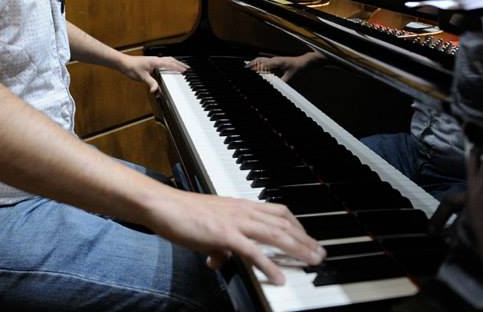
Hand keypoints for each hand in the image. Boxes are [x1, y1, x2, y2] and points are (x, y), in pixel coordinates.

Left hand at [119, 55, 187, 92]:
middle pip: (171, 60)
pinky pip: (163, 61)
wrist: (123, 63)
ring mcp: (153, 60)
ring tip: (180, 67)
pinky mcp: (150, 62)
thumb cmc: (131, 67)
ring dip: (175, 63)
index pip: (170, 64)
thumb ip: (151, 83)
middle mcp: (156, 59)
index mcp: (156, 62)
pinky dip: (169, 63)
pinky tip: (168, 67)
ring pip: (167, 60)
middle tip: (187, 68)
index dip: (178, 67)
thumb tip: (156, 90)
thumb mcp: (142, 77)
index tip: (185, 71)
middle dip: (180, 64)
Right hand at [147, 190, 325, 284]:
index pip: (277, 211)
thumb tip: (220, 259)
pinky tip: (279, 277)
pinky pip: (252, 251)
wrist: (163, 206)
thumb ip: (219, 244)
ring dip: (297, 248)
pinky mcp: (225, 234)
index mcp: (241, 206)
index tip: (307, 238)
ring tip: (312, 261)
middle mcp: (243, 210)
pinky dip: (269, 264)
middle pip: (283, 223)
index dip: (296, 225)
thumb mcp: (207, 229)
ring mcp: (235, 221)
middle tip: (319, 253)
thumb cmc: (182, 214)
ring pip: (275, 234)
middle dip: (305, 239)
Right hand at [246, 52, 321, 81]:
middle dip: (250, 65)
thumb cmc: (298, 67)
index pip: (263, 65)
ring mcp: (274, 59)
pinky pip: (263, 61)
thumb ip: (283, 81)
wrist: (303, 62)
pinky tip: (254, 67)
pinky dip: (256, 63)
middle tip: (243, 70)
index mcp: (277, 62)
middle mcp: (274, 59)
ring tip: (245, 68)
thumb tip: (277, 87)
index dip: (255, 69)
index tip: (249, 72)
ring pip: (260, 59)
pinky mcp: (274, 61)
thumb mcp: (291, 76)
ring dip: (252, 63)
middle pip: (259, 60)